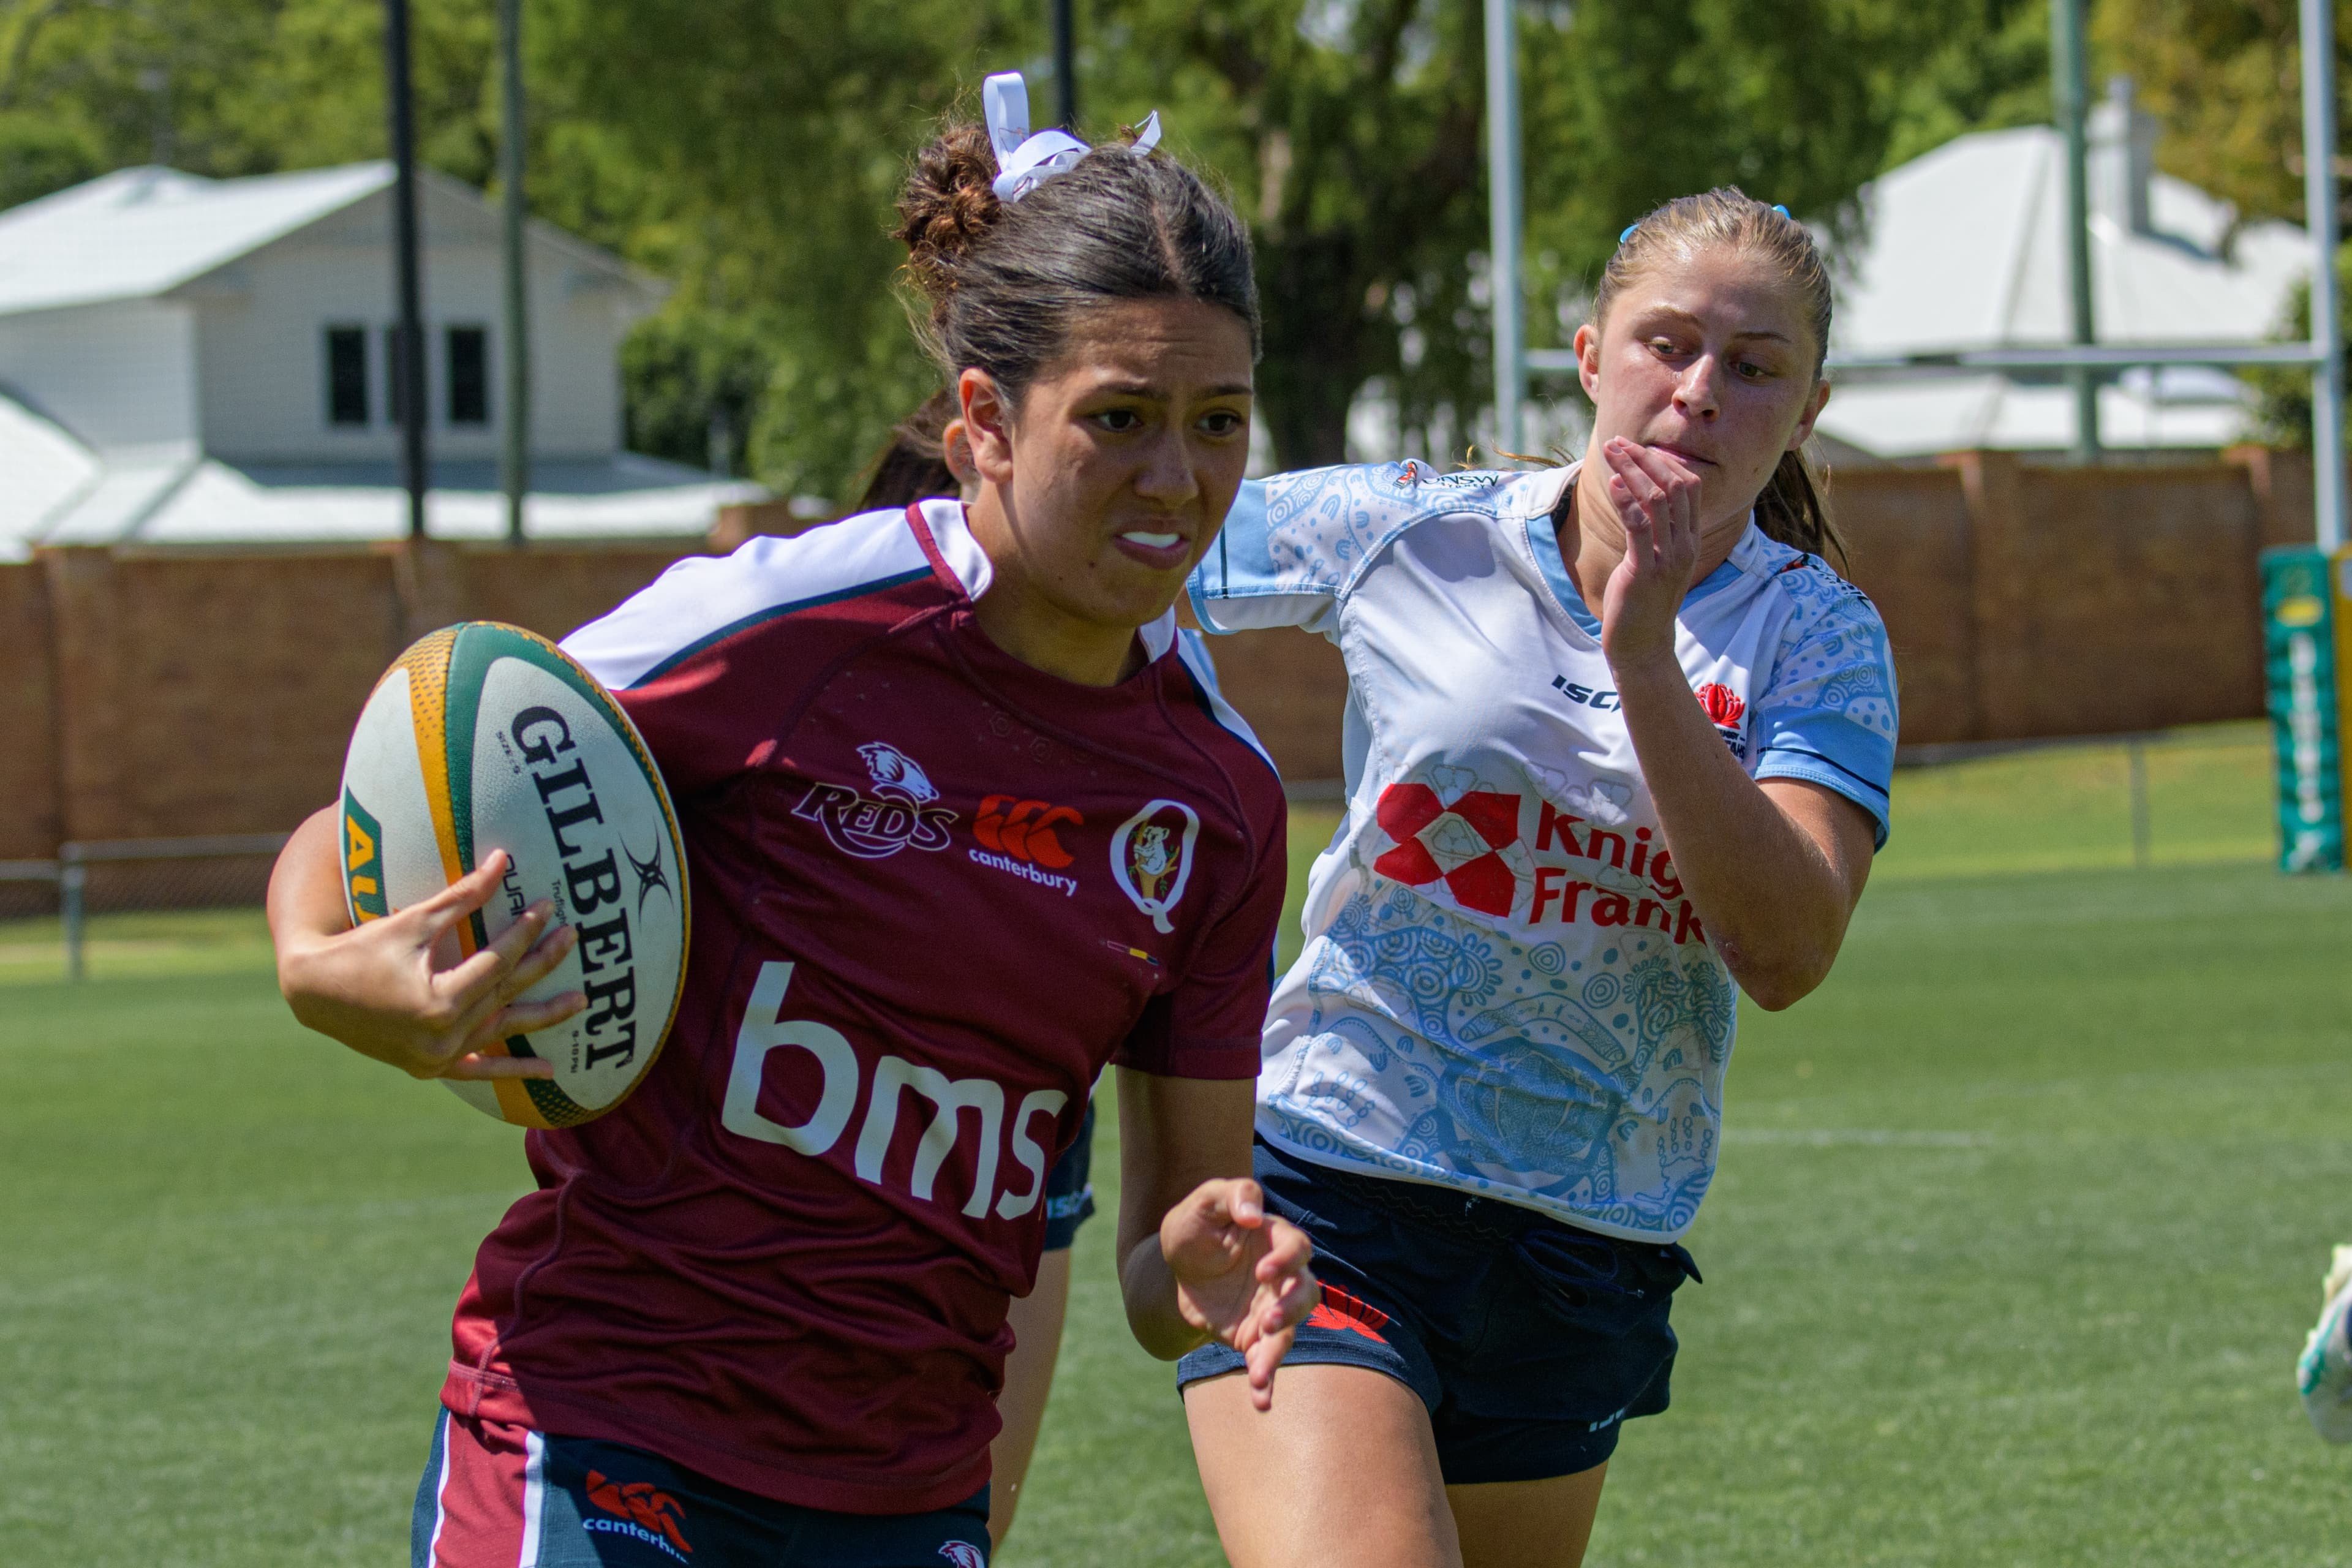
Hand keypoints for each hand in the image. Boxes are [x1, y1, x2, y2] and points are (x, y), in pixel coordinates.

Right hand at [278, 850, 582, 1080]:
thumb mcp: (414, 921)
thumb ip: (463, 897)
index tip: (548, 908)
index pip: (498, 962)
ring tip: (582, 1001)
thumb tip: (503, 860)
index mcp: (439, 1001)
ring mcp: (437, 1057)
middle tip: (574, 937)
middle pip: (505, 992)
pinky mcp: (430, 1067)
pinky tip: (549, 1072)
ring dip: (542, 1017)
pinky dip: (511, 1071)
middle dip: (542, 963)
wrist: (313, 992)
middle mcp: (442, 1036)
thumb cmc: (362, 948)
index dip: (525, 932)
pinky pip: (478, 1071)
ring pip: (501, 1032)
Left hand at [1160, 1178, 1318, 1410]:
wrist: (1174, 1268)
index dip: (1286, 1261)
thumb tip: (1252, 1216)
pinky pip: (1266, 1359)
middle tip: (1266, 1322)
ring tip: (1258, 1372)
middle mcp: (1282, 1277)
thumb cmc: (1194, 1226)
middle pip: (1305, 1293)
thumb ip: (1232, 1196)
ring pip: (1289, 1332)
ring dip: (1277, 1352)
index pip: (1296, 1249)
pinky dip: (1266, 1380)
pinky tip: (1260, 1401)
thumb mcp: (1203, 1202)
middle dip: (1290, 1310)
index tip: (1262, 1273)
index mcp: (1275, 1239)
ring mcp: (1271, 1308)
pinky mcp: (1254, 1336)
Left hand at [1597, 436, 1702, 670]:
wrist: (1643, 645)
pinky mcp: (1645, 570)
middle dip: (1645, 458)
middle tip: (1617, 442)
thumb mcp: (1657, 561)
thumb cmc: (1645, 601)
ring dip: (1632, 470)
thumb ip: (1656, 532)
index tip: (1635, 447)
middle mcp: (1685, 545)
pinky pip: (1638, 526)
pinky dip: (1626, 500)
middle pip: (1675, 485)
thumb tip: (1640, 498)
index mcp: (1691, 540)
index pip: (1689, 486)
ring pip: (1657, 499)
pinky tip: (1612, 483)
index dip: (1663, 461)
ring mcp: (1668, 558)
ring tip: (1610, 452)